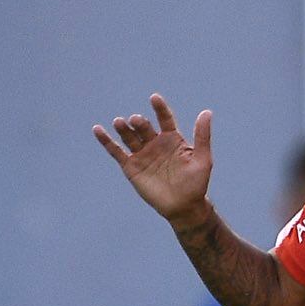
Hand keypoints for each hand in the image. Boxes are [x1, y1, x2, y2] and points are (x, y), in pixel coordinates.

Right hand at [92, 93, 214, 224]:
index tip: (154, 98)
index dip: (160, 108)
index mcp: (172, 139)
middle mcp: (155, 143)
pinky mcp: (131, 166)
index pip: (164, 118)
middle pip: (144, 127)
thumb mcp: (202, 159)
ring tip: (120, 122)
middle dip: (140, 122)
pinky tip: (97, 129)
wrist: (183, 207)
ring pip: (130, 136)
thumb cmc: (196, 184)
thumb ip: (202, 136)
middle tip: (137, 121)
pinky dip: (106, 141)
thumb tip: (206, 112)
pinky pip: (116, 151)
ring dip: (123, 128)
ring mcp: (142, 154)